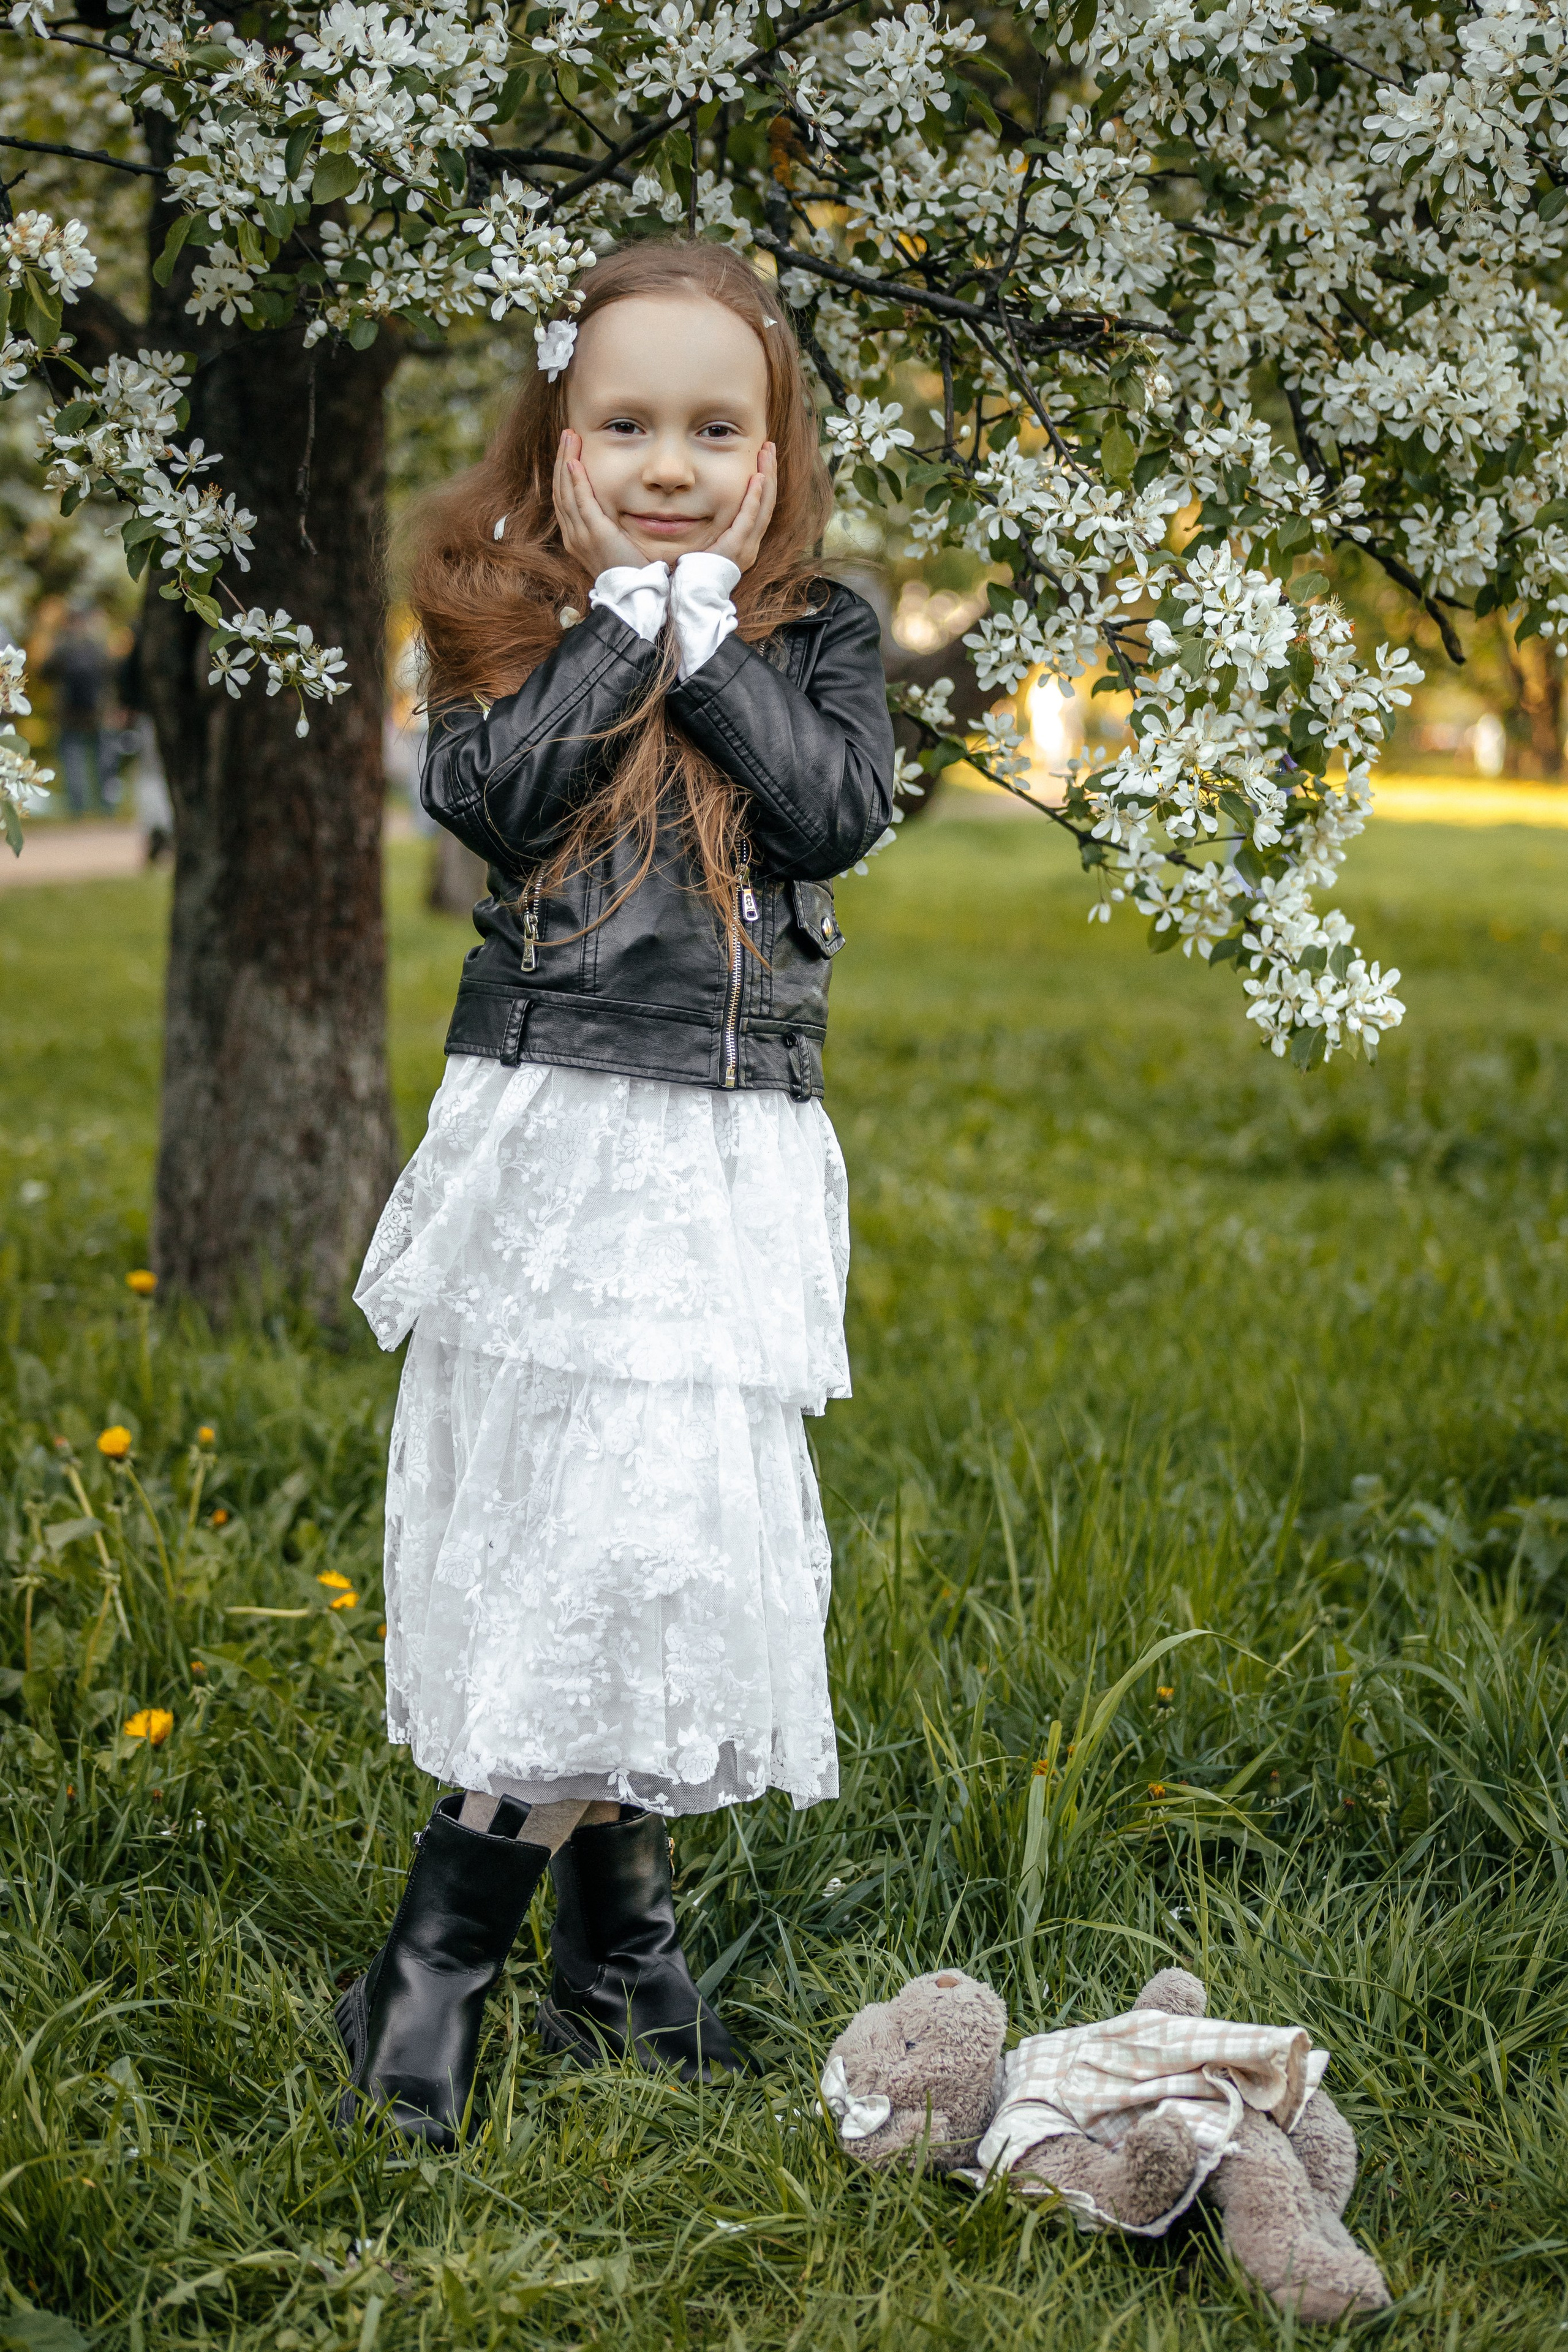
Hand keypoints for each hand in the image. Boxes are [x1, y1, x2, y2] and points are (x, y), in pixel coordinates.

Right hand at [553, 430, 650, 575]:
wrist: (633, 593)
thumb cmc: (628, 571)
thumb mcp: (613, 544)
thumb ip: (606, 526)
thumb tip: (611, 509)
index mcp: (574, 537)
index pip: (563, 498)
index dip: (563, 472)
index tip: (569, 450)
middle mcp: (572, 535)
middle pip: (560, 490)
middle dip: (562, 459)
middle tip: (567, 434)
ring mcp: (581, 535)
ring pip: (566, 492)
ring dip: (566, 462)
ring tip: (569, 438)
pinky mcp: (595, 534)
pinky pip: (581, 502)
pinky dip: (576, 481)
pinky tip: (575, 462)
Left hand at [705, 442, 775, 572]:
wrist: (689, 595)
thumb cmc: (692, 571)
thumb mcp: (705, 542)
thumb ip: (712, 525)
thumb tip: (701, 501)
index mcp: (744, 542)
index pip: (760, 506)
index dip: (764, 481)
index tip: (763, 459)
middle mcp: (750, 544)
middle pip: (767, 502)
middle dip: (769, 472)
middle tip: (769, 447)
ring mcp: (746, 547)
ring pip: (763, 507)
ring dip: (766, 478)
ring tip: (767, 455)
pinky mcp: (737, 549)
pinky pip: (749, 519)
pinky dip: (754, 498)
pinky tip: (757, 479)